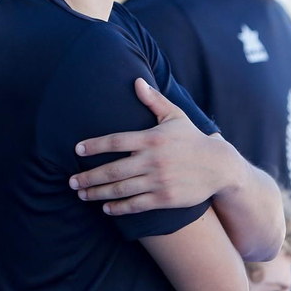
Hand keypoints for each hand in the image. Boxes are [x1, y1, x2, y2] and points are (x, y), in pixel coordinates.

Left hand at [71, 78, 241, 215]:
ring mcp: (158, 181)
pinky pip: (136, 204)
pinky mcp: (165, 198)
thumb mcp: (175, 116)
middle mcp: (152, 160)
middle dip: (88, 177)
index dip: (94, 146)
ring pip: (121, 189)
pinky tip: (106, 208)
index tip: (76, 150)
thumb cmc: (192, 139)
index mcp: (151, 138)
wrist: (219, 166)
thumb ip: (153, 100)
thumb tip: (136, 81)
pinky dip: (119, 208)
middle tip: (71, 182)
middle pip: (112, 170)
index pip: (115, 141)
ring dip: (98, 193)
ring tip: (82, 195)